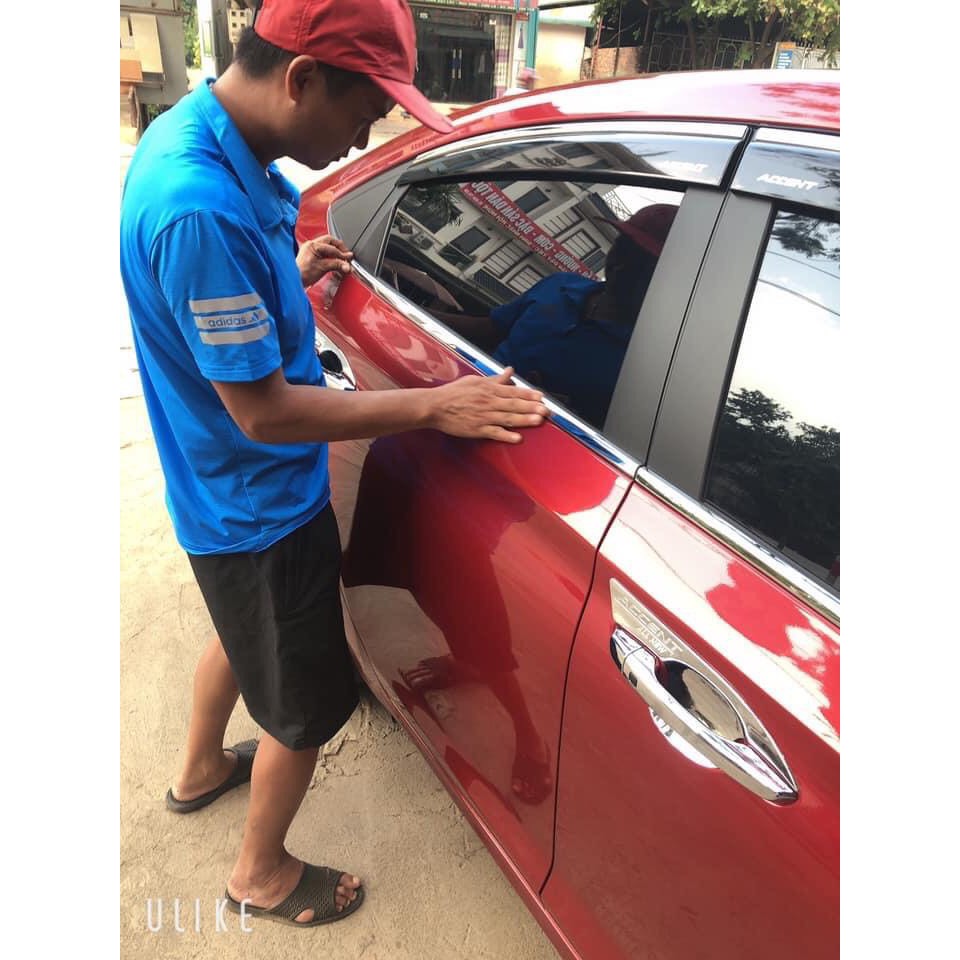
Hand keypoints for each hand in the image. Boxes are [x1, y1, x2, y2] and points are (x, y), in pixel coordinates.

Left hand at [297, 235, 353, 287]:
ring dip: (336, 252)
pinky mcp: (311, 256)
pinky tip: (335, 262)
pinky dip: (331, 256)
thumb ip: (336, 265)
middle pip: (330, 241)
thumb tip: (347, 265)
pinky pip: (324, 252)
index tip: (349, 259)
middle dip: (340, 248)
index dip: (342, 254)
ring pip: (328, 246)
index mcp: (313, 245)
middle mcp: (311, 245)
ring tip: (342, 259)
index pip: (332, 247)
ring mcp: (311, 250)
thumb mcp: (322, 268)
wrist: (294, 280)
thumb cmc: (302, 274)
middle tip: (347, 255)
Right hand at [427, 367, 548, 442]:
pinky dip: (506, 435)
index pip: (513, 391)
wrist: (434, 407)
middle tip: (547, 410)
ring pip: (508, 418)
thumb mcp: (475, 380)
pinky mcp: (477, 429)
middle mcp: (488, 402)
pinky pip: (494, 433)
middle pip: (514, 405)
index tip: (541, 397)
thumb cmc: (453, 393)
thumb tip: (510, 371)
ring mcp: (483, 417)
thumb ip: (495, 378)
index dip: (528, 394)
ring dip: (524, 419)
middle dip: (532, 407)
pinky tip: (518, 438)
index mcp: (488, 389)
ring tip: (538, 420)